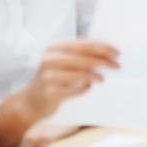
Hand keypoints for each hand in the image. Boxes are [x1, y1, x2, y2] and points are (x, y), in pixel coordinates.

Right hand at [0, 40, 117, 146]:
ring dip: (97, 76)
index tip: (117, 52)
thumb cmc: (52, 79)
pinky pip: (77, 89)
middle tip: (117, 65)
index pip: (84, 44)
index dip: (104, 47)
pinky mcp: (51, 93)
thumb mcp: (62, 61)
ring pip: (82, 74)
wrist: (29, 102)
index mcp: (54, 48)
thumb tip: (109, 51)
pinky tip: (87, 87)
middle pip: (85, 58)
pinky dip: (85, 88)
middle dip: (105, 61)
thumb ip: (81, 55)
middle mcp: (49, 60)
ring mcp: (48, 77)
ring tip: (102, 79)